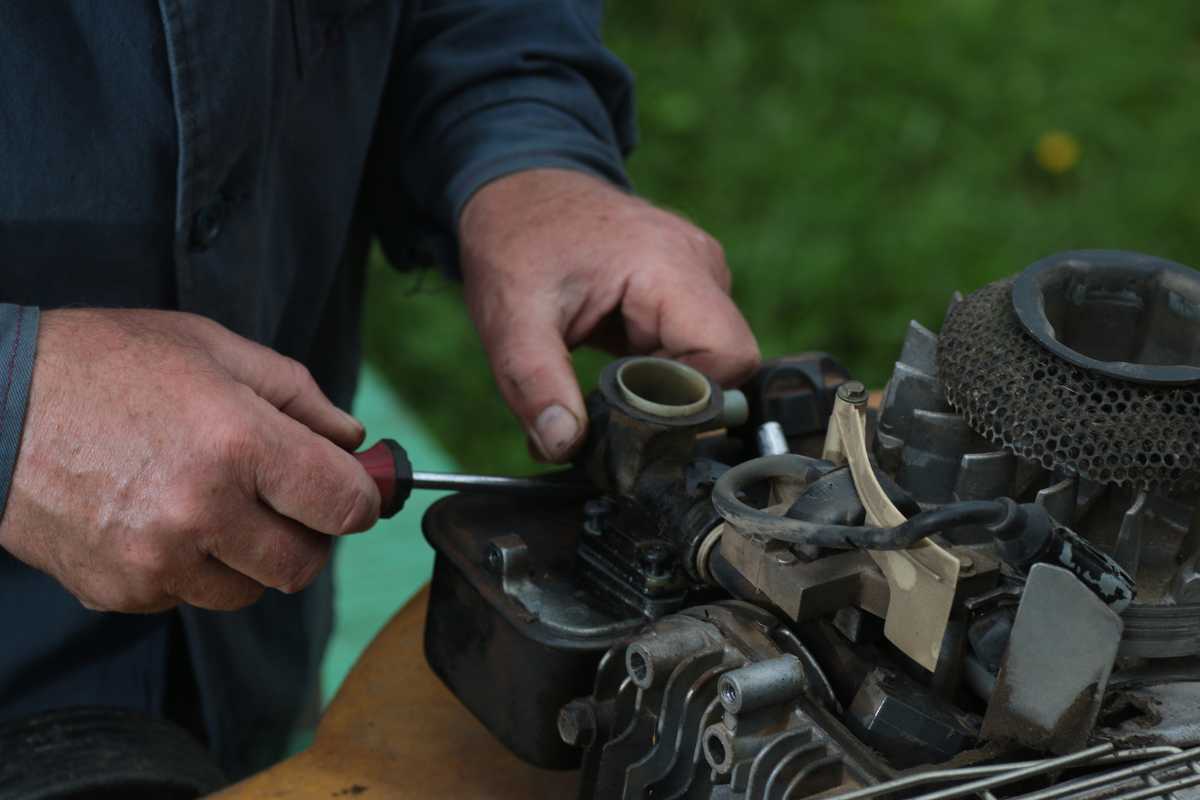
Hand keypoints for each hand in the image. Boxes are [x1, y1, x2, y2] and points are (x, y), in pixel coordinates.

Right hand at [0, 309, 379, 611]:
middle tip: (286, 501)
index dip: (361, 499)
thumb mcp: (214, 349)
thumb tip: (352, 441)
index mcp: (239, 444)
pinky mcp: (120, 590)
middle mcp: (203, 511)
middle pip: (304, 563)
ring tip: (215, 505)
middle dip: (308, 534)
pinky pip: (187, 598)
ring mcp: (158, 560)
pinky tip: (161, 520)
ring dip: (249, 558)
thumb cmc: (106, 364)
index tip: (355, 492)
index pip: (344, 506)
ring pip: (248, 590)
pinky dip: (191, 570)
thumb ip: (298, 395)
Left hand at [459, 168, 760, 461]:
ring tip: (607, 375)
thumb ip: (536, 385)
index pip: (728, 357)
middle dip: (670, 399)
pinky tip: (617, 363)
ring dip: (661, 385)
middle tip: (610, 405)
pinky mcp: (687, 287)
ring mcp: (700, 273)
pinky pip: (693, 345)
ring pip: (711, 360)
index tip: (630, 411)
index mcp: (670, 265)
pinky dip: (657, 369)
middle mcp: (701, 265)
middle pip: (725, 364)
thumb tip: (563, 445)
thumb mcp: (511, 319)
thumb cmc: (515, 242)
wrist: (517, 190)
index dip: (687, 399)